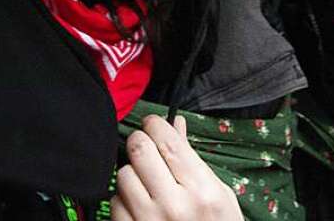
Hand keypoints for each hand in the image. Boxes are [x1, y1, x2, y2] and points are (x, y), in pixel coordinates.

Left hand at [111, 115, 241, 220]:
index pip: (166, 140)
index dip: (155, 124)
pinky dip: (124, 201)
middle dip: (141, 143)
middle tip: (147, 149)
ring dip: (132, 174)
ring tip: (147, 186)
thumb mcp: (218, 196)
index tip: (154, 125)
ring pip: (123, 174)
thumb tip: (176, 124)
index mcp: (202, 192)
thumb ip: (193, 160)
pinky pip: (115, 203)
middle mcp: (174, 206)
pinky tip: (140, 208)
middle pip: (139, 149)